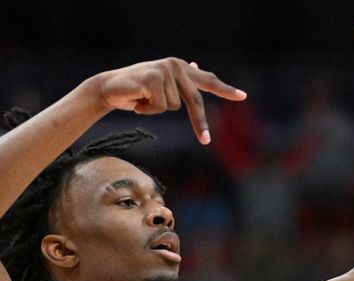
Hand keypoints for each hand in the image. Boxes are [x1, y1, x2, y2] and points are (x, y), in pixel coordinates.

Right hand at [94, 58, 246, 143]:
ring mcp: (165, 70)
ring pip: (172, 106)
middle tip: (206, 140)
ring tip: (142, 100)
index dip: (225, 90)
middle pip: (194, 99)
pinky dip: (148, 109)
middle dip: (198, 122)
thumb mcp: (160, 85)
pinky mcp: (153, 78)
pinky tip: (137, 100)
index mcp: (181, 68)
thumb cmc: (136, 90)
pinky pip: (159, 106)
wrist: (109, 88)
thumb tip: (198, 67)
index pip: (207, 81)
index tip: (243, 97)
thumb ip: (179, 81)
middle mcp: (176, 66)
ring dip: (156, 109)